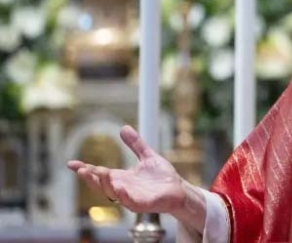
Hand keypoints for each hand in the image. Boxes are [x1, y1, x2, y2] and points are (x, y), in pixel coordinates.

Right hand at [68, 125, 185, 214]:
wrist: (179, 189)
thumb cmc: (162, 177)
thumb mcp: (147, 156)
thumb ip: (136, 144)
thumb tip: (124, 127)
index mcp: (121, 178)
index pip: (99, 174)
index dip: (85, 169)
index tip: (71, 163)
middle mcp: (123, 189)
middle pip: (101, 185)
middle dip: (90, 178)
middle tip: (81, 169)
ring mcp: (131, 198)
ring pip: (112, 193)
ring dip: (104, 184)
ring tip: (98, 172)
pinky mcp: (143, 204)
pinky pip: (130, 201)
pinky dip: (123, 195)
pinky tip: (118, 187)